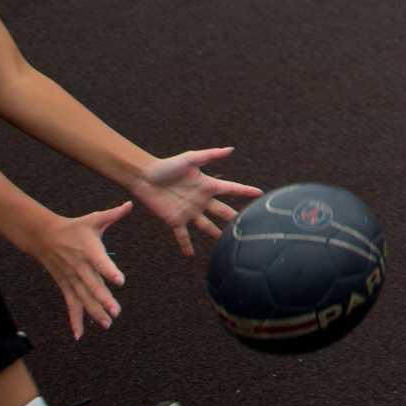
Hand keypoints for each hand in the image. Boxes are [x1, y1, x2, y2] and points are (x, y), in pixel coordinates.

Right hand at [33, 202, 130, 337]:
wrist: (45, 237)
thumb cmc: (75, 227)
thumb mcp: (94, 219)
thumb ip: (113, 215)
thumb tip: (130, 204)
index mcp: (90, 251)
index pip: (101, 263)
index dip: (110, 272)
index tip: (120, 281)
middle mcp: (81, 268)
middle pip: (93, 287)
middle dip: (105, 300)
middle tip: (116, 312)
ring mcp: (72, 280)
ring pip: (84, 299)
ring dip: (95, 313)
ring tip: (108, 325)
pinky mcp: (66, 287)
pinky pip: (71, 305)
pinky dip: (75, 321)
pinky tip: (79, 335)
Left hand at [131, 148, 261, 257]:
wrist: (145, 177)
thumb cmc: (167, 165)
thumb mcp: (190, 159)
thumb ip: (210, 155)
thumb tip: (231, 150)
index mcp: (207, 185)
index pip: (231, 189)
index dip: (245, 191)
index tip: (260, 194)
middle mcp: (202, 200)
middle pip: (222, 212)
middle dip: (234, 219)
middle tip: (247, 227)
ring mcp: (189, 212)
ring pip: (206, 226)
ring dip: (215, 235)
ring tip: (225, 246)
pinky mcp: (175, 220)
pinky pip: (183, 235)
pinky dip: (186, 245)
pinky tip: (191, 255)